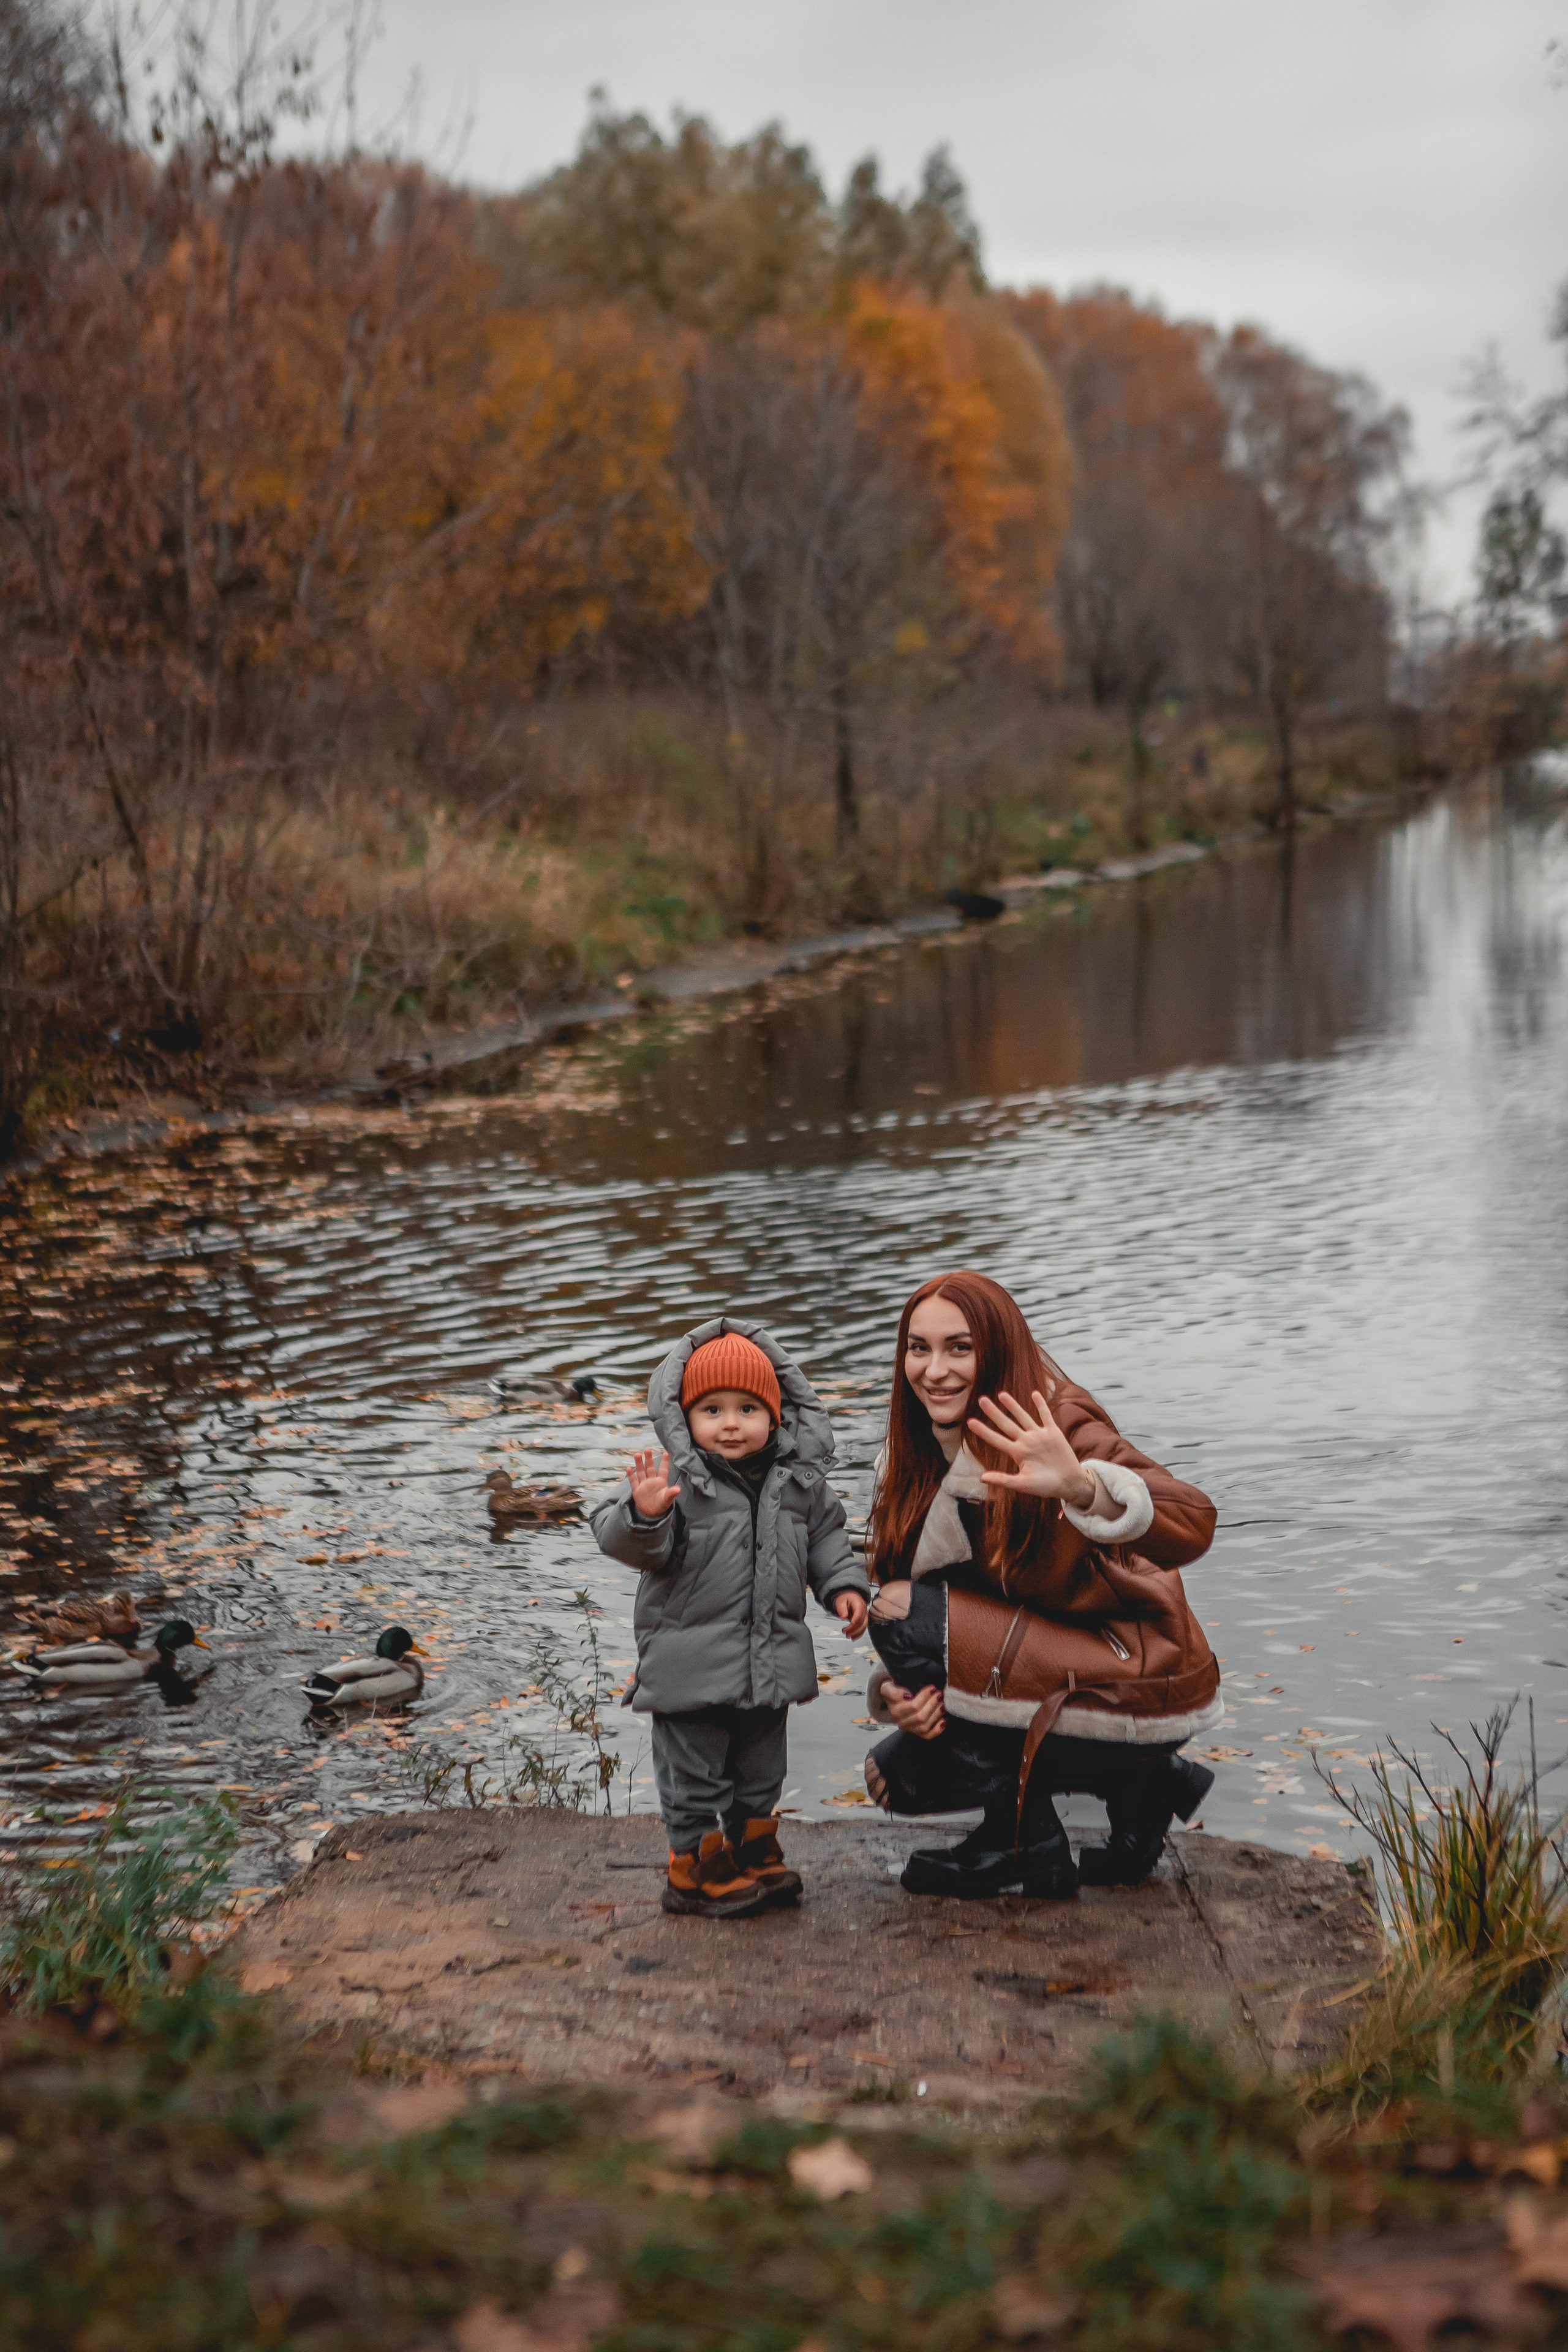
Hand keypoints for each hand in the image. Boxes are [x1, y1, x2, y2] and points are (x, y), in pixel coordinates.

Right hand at [627, 1448, 679, 1518]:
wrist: (651, 1514)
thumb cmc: (661, 1505)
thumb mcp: (667, 1500)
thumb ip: (671, 1493)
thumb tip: (678, 1489)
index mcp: (661, 1482)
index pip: (663, 1470)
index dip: (664, 1462)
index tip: (666, 1453)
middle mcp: (652, 1481)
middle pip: (650, 1468)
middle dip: (649, 1459)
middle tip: (647, 1450)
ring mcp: (644, 1484)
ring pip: (641, 1472)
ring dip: (639, 1464)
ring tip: (637, 1455)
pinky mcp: (637, 1490)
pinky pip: (633, 1481)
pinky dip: (631, 1475)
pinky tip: (629, 1468)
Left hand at [834, 1591, 868, 1638]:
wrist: (850, 1598)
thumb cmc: (846, 1599)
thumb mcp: (841, 1601)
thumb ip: (841, 1608)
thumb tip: (843, 1616)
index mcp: (859, 1604)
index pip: (859, 1614)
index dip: (855, 1620)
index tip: (849, 1625)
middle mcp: (864, 1611)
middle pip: (862, 1622)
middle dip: (854, 1629)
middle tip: (845, 1632)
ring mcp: (864, 1616)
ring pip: (864, 1627)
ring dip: (856, 1633)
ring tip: (848, 1636)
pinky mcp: (863, 1621)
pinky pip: (863, 1629)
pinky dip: (858, 1634)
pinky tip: (853, 1637)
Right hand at [882, 1681, 944, 1739]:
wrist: (893, 1703)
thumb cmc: (894, 1693)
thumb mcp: (888, 1688)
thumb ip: (893, 1692)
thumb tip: (907, 1695)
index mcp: (895, 1711)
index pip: (913, 1706)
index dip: (925, 1697)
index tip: (932, 1687)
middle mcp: (902, 1723)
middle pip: (921, 1717)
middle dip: (933, 1704)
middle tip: (939, 1694)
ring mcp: (911, 1729)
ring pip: (925, 1726)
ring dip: (936, 1714)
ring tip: (943, 1703)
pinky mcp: (918, 1734)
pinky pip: (928, 1736)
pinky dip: (937, 1730)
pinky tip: (943, 1720)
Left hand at [969, 1389, 1095, 1507]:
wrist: (1069, 1483)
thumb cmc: (1045, 1486)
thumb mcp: (1022, 1484)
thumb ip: (1003, 1480)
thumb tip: (981, 1478)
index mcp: (1017, 1453)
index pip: (996, 1439)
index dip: (984, 1431)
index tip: (970, 1421)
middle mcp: (1026, 1442)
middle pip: (1006, 1424)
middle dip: (994, 1412)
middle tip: (981, 1399)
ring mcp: (1039, 1436)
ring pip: (1023, 1417)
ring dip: (1013, 1406)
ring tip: (1001, 1394)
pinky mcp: (1053, 1433)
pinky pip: (1045, 1416)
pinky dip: (1041, 1405)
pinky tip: (1034, 1394)